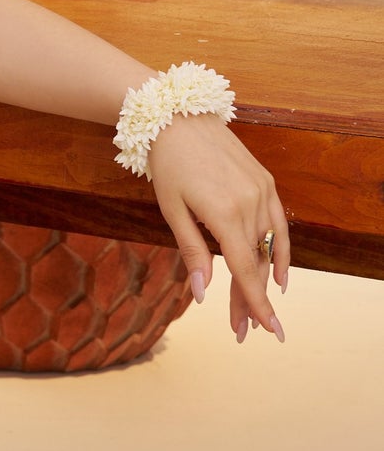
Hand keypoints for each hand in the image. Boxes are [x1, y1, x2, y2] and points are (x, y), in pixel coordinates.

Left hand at [146, 112, 287, 342]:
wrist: (180, 118)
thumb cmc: (168, 166)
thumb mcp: (172, 211)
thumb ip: (192, 251)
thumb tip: (202, 293)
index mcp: (225, 213)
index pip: (244, 269)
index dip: (256, 303)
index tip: (267, 330)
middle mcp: (251, 203)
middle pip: (255, 263)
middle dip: (250, 300)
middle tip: (241, 332)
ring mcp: (262, 192)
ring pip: (267, 248)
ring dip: (260, 281)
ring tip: (252, 312)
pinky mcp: (266, 183)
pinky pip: (279, 225)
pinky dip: (281, 252)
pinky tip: (279, 277)